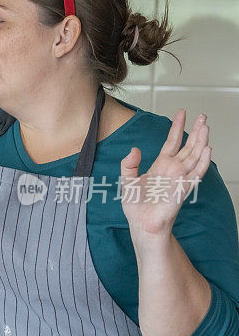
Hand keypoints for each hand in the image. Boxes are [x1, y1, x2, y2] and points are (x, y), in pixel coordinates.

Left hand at [120, 109, 210, 242]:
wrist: (141, 223)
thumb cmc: (136, 205)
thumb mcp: (127, 180)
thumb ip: (128, 163)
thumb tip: (134, 149)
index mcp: (160, 165)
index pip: (172, 142)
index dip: (177, 127)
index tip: (182, 112)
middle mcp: (172, 169)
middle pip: (188, 146)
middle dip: (196, 131)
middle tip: (203, 116)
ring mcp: (180, 178)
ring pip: (195, 156)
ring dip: (201, 141)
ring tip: (206, 126)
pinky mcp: (183, 189)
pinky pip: (196, 174)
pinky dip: (203, 162)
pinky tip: (207, 149)